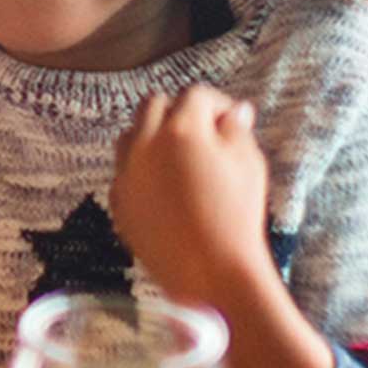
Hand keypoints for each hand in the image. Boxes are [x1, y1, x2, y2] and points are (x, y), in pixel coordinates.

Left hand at [110, 84, 272, 304]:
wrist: (212, 272)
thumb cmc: (237, 217)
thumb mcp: (249, 165)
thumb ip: (237, 131)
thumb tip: (235, 111)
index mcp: (181, 130)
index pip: (194, 95)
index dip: (217, 103)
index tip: (231, 119)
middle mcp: (145, 144)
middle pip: (154, 106)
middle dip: (179, 111)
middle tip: (204, 133)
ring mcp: (126, 172)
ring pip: (131, 136)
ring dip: (152, 136)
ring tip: (181, 157)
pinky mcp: (118, 200)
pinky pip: (124, 171)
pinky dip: (141, 170)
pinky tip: (166, 187)